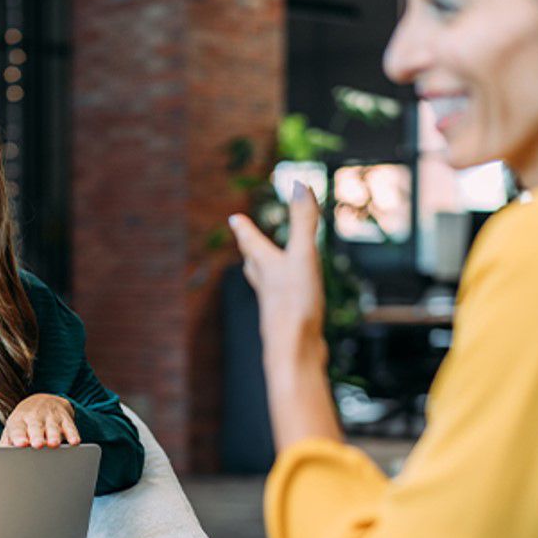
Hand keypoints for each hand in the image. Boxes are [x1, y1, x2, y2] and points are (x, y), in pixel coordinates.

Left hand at [0, 394, 79, 448]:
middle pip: (35, 427)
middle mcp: (35, 417)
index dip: (19, 436)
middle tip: (37, 445)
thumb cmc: (25, 422)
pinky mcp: (65, 418)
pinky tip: (74, 442)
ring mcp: (51, 416)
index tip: (20, 444)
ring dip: (54, 435)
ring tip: (53, 444)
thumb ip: (6, 444)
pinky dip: (73, 434)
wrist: (43, 400)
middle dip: (37, 436)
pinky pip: (70, 426)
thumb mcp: (14, 428)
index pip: (17, 429)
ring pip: (53, 427)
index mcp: (19, 421)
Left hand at [229, 182, 326, 356]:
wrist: (295, 353)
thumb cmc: (295, 304)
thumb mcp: (303, 255)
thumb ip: (302, 221)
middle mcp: (267, 287)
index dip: (244, 229)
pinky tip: (294, 304)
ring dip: (264, 274)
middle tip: (244, 241)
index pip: (251, 242)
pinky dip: (285, 297)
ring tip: (264, 270)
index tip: (233, 219)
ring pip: (266, 286)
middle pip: (254, 264)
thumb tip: (299, 184)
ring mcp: (276, 308)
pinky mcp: (289, 325)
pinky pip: (285, 305)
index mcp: (266, 267)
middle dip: (250, 250)